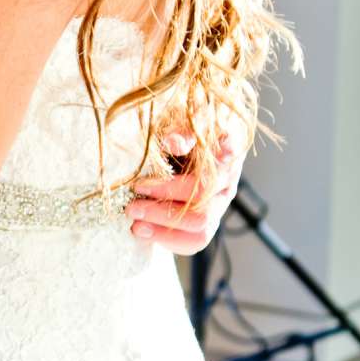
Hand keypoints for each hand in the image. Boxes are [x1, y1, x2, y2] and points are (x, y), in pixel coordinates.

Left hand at [127, 129, 241, 251]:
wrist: (186, 138)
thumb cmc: (184, 125)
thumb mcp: (185, 118)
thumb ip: (183, 129)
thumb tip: (173, 142)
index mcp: (227, 156)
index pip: (207, 179)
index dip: (173, 187)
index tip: (140, 184)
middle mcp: (227, 184)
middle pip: (202, 210)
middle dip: (162, 210)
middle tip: (131, 206)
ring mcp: (218, 206)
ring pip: (201, 232)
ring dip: (164, 230)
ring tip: (135, 225)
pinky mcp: (207, 222)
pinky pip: (194, 242)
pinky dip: (167, 240)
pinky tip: (143, 232)